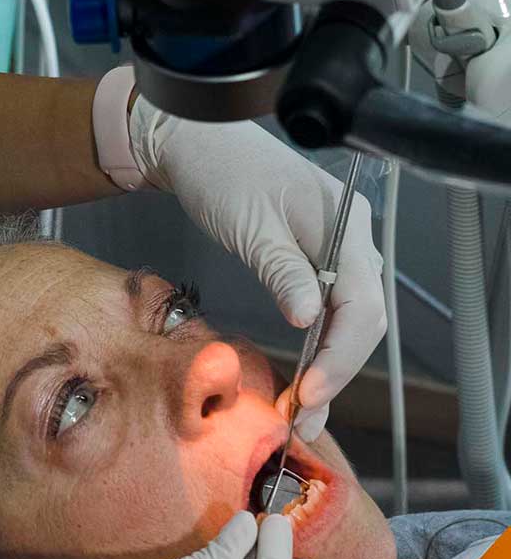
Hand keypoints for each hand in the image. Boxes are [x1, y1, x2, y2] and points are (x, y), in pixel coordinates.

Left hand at [126, 97, 385, 440]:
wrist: (196, 141)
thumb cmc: (220, 173)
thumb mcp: (249, 225)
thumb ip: (283, 270)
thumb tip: (310, 319)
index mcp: (343, 223)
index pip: (361, 304)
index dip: (339, 355)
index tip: (309, 391)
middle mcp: (350, 236)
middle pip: (362, 318)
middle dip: (336, 371)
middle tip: (303, 416)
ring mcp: (335, 246)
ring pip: (347, 317)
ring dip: (328, 364)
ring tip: (302, 410)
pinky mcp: (314, 255)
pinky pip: (328, 306)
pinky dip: (316, 342)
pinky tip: (302, 374)